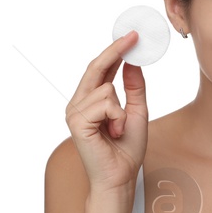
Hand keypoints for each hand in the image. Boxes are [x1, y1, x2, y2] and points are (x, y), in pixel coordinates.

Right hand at [65, 31, 149, 195]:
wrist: (120, 176)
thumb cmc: (127, 147)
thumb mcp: (137, 111)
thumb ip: (134, 88)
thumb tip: (133, 62)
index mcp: (90, 100)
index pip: (100, 70)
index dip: (115, 51)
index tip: (131, 36)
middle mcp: (78, 103)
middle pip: (95, 69)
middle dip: (115, 51)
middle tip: (134, 37)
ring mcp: (74, 112)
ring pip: (105, 89)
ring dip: (122, 109)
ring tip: (119, 128)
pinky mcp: (76, 122)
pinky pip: (105, 104)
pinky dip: (118, 117)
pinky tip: (114, 132)